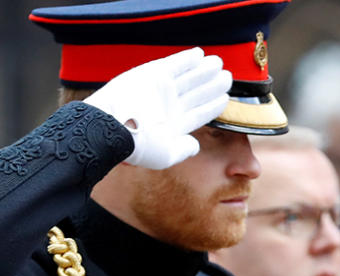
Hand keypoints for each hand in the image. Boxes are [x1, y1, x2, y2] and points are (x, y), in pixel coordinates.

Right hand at [84, 47, 231, 169]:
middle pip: (196, 93)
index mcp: (171, 125)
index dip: (212, 105)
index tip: (225, 98)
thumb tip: (194, 146)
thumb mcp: (166, 155)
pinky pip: (173, 64)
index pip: (198, 114)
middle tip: (226, 77)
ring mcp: (160, 89)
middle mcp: (167, 106)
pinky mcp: (151, 74)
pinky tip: (199, 54)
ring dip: (203, 70)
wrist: (113, 126)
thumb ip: (183, 150)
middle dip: (212, 85)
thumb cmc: (137, 145)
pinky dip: (186, 59)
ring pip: (188, 77)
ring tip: (218, 64)